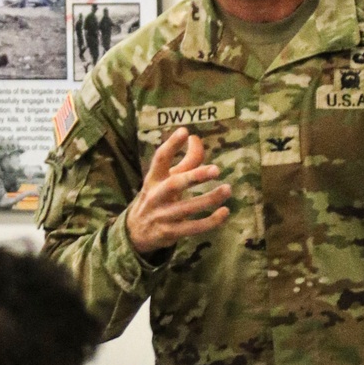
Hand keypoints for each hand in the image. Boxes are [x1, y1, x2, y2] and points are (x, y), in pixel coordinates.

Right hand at [126, 129, 230, 254]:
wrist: (136, 232)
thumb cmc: (158, 198)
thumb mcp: (165, 179)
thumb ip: (184, 161)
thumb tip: (196, 138)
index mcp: (153, 179)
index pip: (160, 159)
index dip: (171, 145)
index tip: (184, 131)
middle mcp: (156, 196)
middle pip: (174, 185)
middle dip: (195, 177)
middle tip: (217, 169)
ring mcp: (162, 216)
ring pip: (187, 208)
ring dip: (209, 199)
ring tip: (227, 189)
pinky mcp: (170, 233)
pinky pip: (193, 228)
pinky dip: (210, 222)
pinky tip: (225, 212)